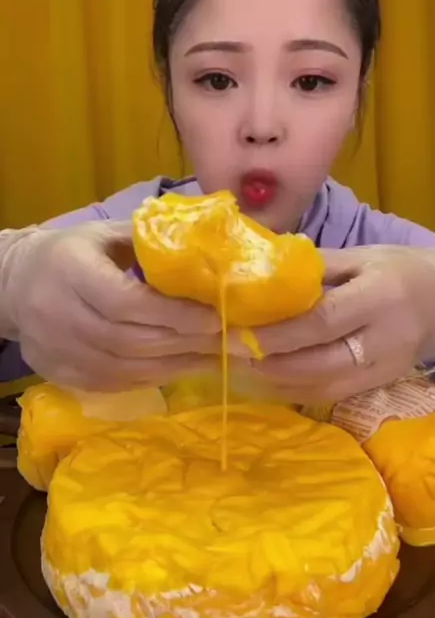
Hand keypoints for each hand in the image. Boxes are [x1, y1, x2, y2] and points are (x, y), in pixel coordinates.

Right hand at [0, 222, 221, 390]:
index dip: (173, 314)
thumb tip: (210, 259)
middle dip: (185, 342)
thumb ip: (151, 245)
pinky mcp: (62, 376)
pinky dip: (155, 377)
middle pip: (130, 339)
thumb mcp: (105, 234)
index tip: (215, 317)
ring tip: (216, 357)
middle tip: (230, 341)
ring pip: (126, 368)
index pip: (126, 301)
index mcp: (71, 270)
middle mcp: (59, 314)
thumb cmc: (70, 253)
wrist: (12, 286)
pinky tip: (183, 366)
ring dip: (177, 364)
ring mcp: (57, 351)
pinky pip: (117, 383)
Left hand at [248, 245, 434, 403]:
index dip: (276, 332)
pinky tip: (266, 379)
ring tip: (239, 366)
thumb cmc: (399, 270)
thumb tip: (261, 274)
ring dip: (275, 379)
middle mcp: (383, 339)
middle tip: (228, 353)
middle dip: (268, 360)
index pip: (321, 322)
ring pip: (322, 386)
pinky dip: (294, 390)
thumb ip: (314, 268)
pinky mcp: (378, 386)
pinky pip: (330, 395)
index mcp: (379, 297)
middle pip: (318, 362)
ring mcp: (383, 369)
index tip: (236, 331)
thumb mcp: (360, 256)